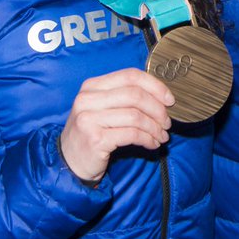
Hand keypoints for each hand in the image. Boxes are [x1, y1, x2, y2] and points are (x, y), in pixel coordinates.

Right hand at [59, 68, 176, 184]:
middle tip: (167, 123)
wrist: (69, 162)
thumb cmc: (92, 133)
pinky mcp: (95, 139)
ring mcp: (89, 119)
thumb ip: (125, 98)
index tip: (169, 100)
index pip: (130, 75)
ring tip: (162, 136)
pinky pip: (131, 134)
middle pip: (135, 95)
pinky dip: (147, 139)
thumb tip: (162, 97)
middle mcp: (87, 99)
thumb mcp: (103, 109)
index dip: (155, 86)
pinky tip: (152, 144)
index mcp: (92, 86)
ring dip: (154, 127)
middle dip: (157, 109)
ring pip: (135, 116)